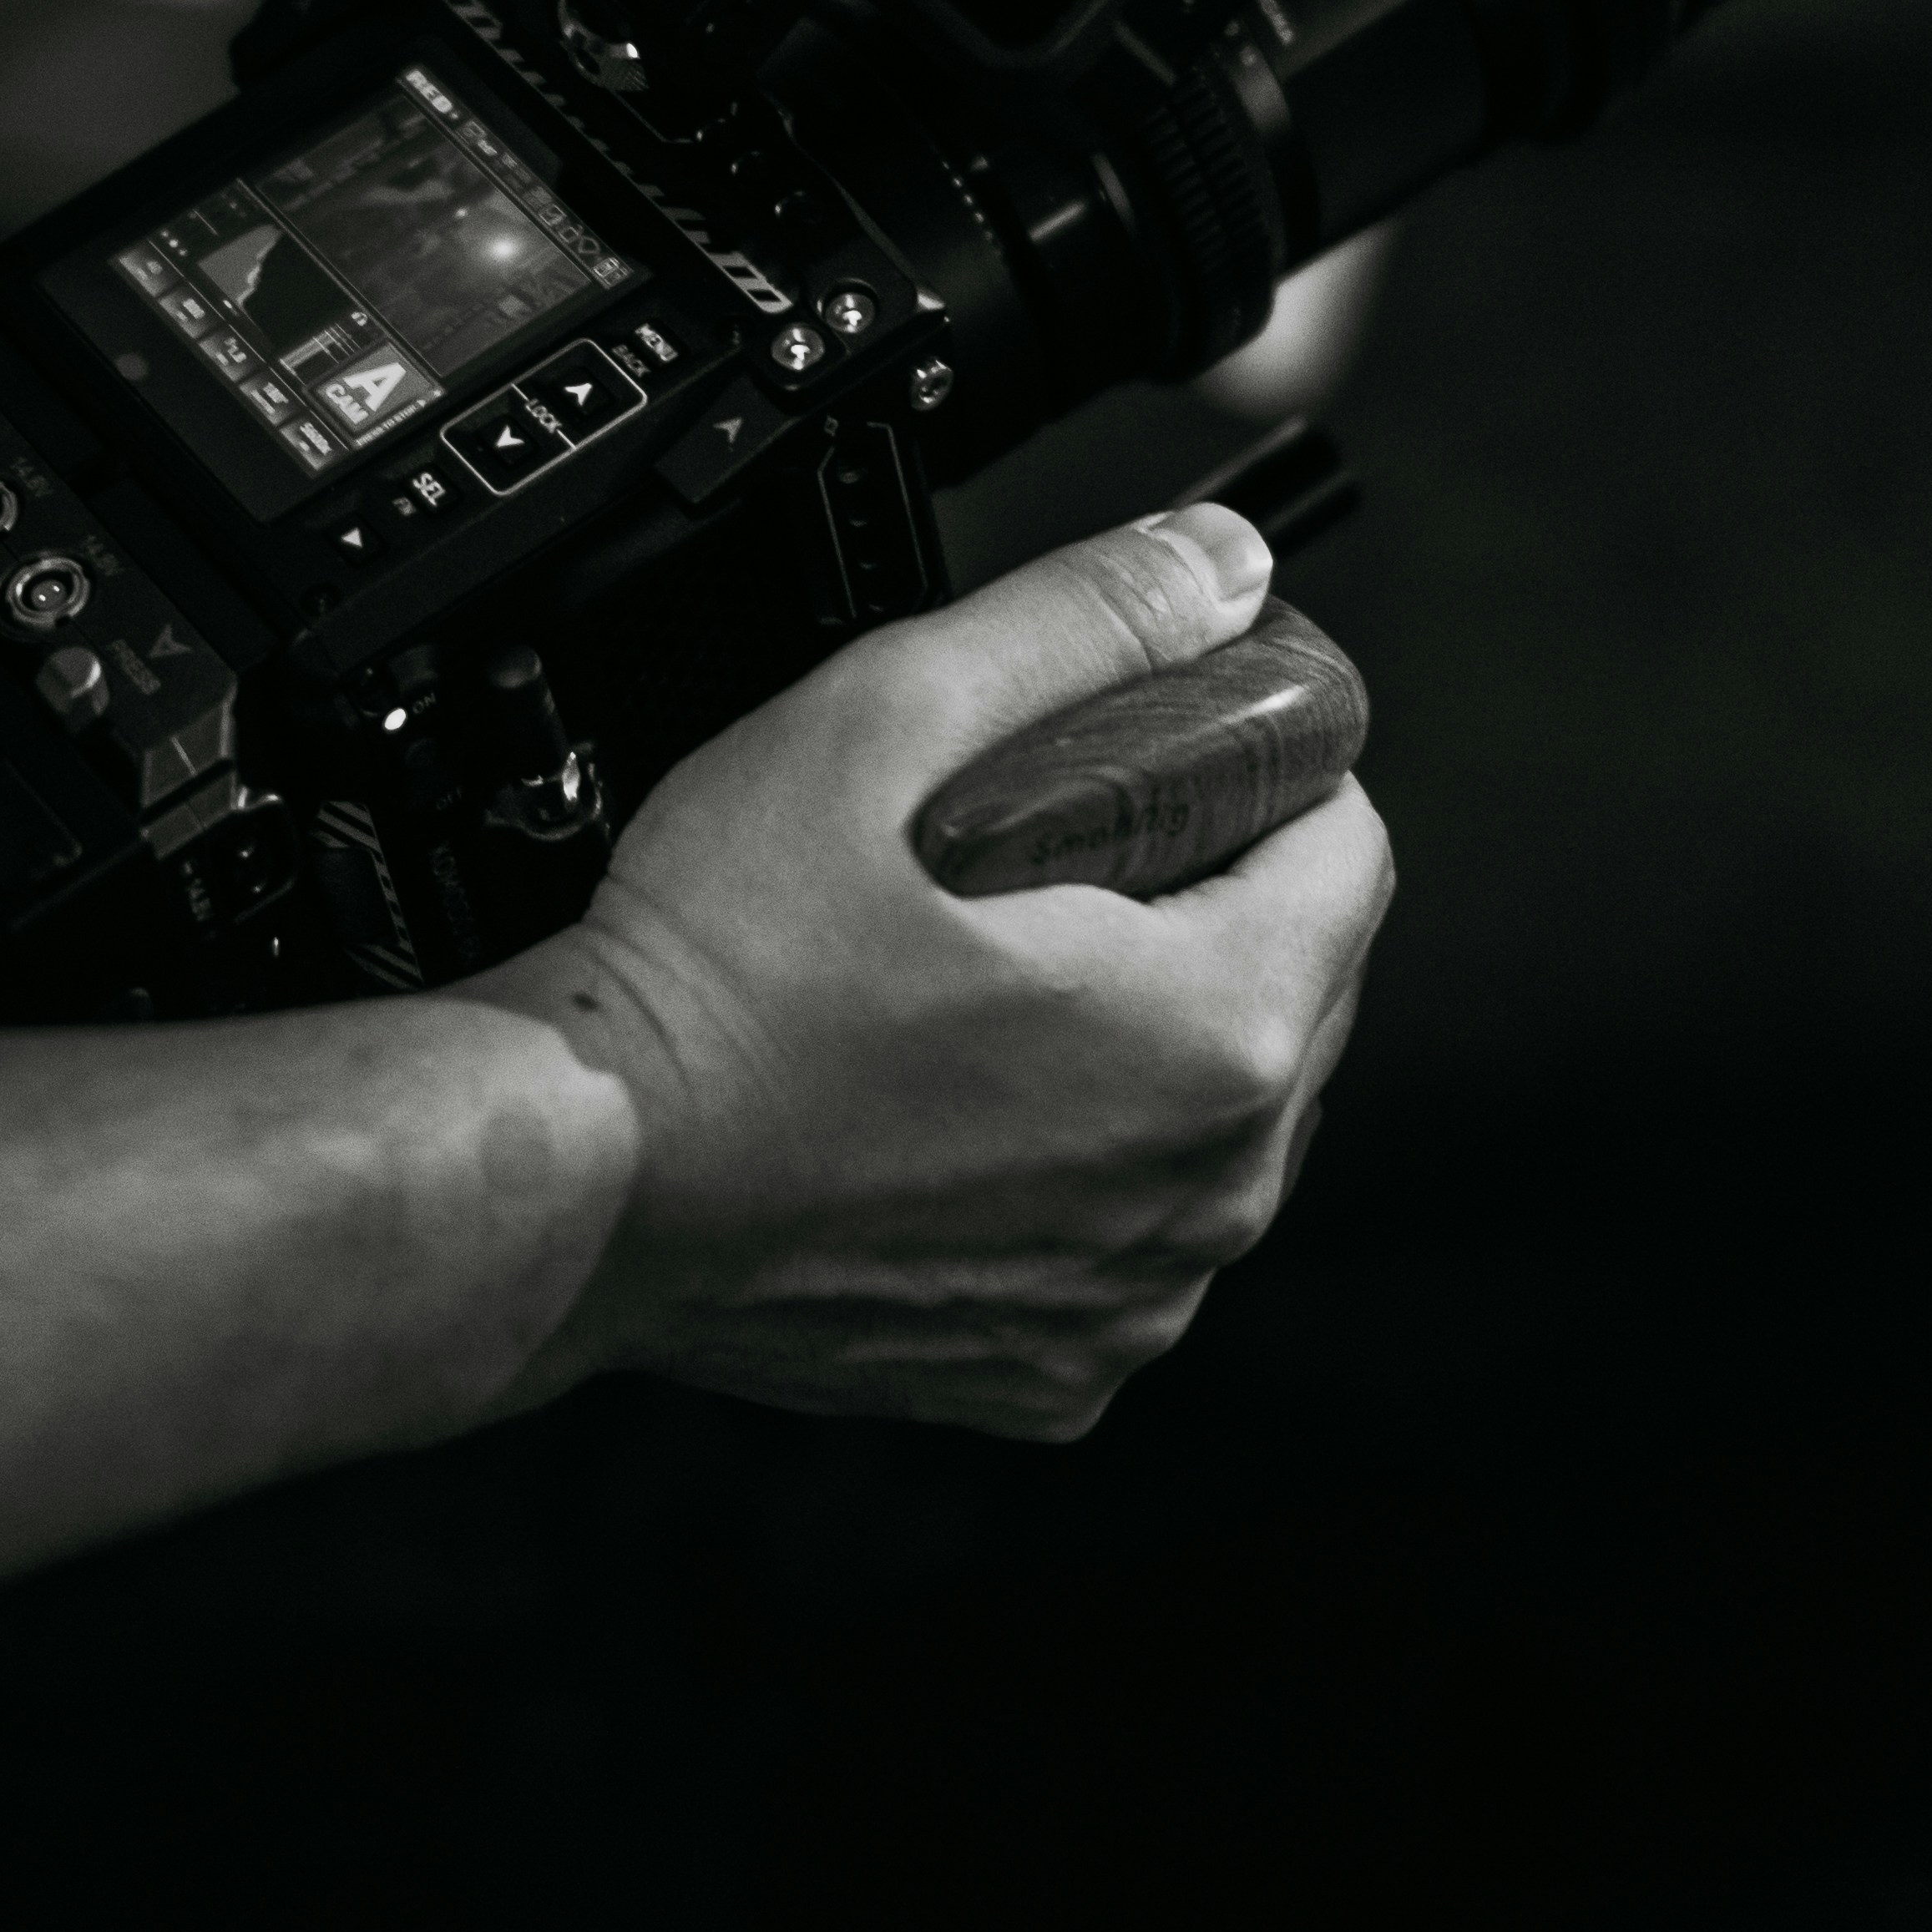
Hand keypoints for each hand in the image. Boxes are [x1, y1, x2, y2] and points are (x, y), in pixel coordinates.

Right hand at [468, 506, 1393, 1437]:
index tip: (1157, 747)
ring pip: (1216, 1113)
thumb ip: (1075, 625)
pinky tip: (952, 1098)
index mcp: (1216, 1039)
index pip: (1350, 852)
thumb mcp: (882, 721)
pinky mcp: (1056, 1369)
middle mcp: (1210, 1196)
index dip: (1260, 765)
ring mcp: (1134, 1300)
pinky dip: (1074, 1160)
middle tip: (1043, 843)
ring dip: (1142, 1031)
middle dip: (1202, 895)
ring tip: (985, 969)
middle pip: (1299, 984)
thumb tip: (1217, 562)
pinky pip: (1128, 1229)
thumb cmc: (714, 976)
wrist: (581, 1181)